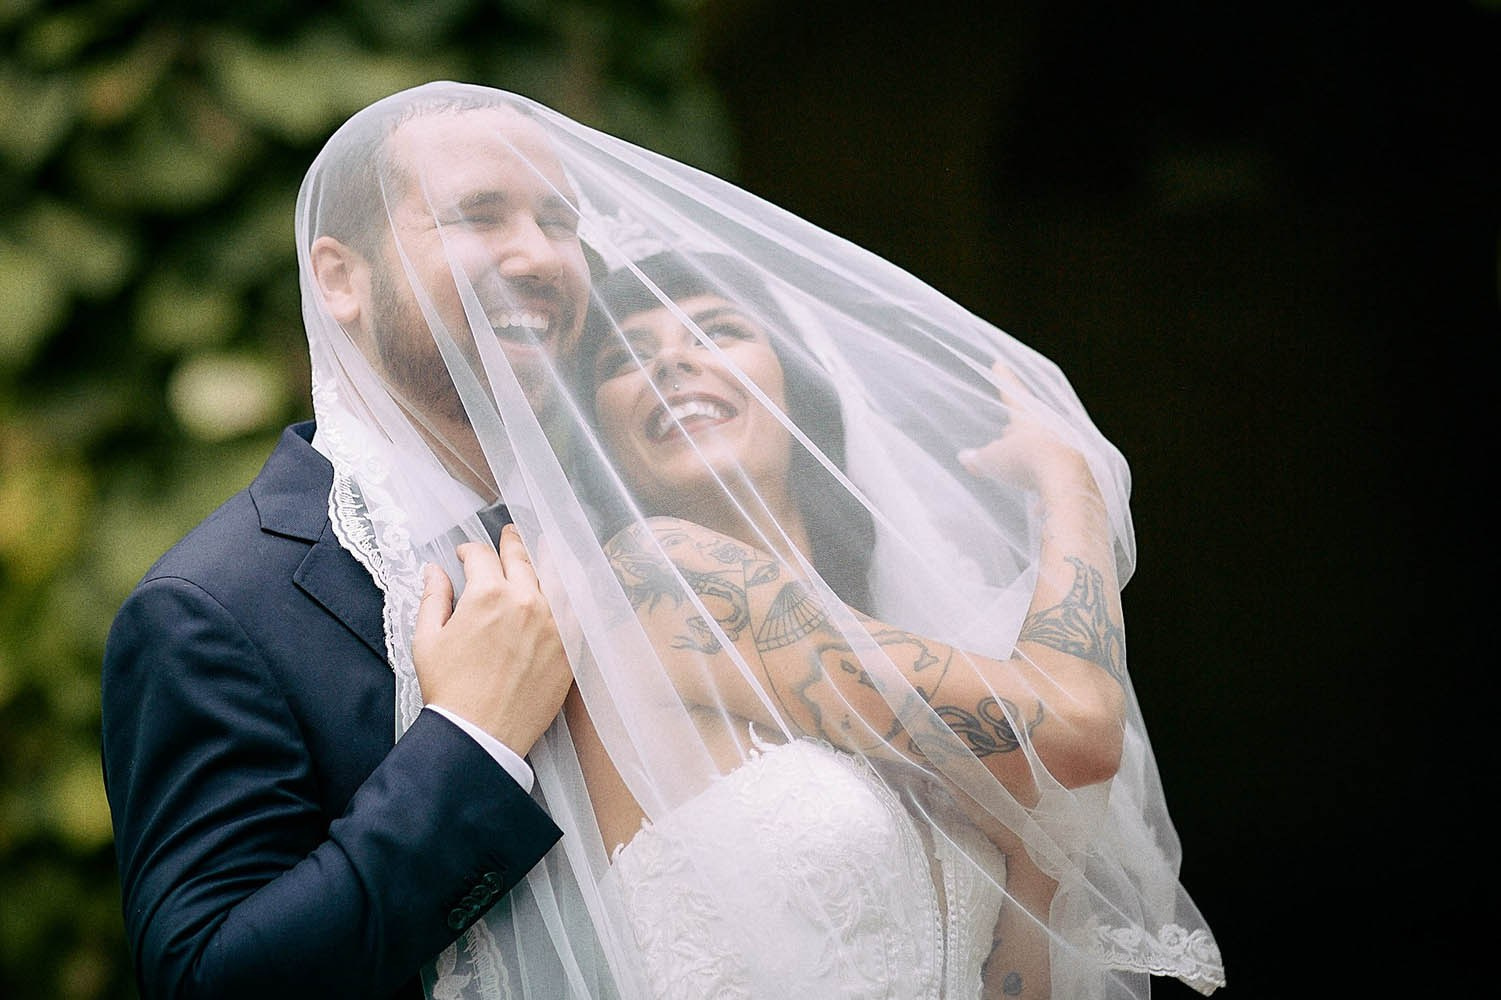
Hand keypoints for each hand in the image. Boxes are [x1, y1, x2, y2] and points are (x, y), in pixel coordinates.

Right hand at [412, 526, 572, 755]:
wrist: (480, 735)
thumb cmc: (450, 691)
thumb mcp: (428, 639)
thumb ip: (433, 598)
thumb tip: (434, 571)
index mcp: (488, 594)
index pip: (481, 556)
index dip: (469, 551)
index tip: (464, 555)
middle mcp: (526, 601)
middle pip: (522, 558)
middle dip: (512, 543)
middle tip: (510, 534)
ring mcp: (554, 623)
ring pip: (555, 577)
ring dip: (546, 559)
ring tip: (544, 548)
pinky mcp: (569, 647)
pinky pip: (577, 609)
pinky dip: (572, 592)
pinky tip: (569, 585)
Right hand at [957, 360, 1093, 495]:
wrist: (1069, 482)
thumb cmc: (1027, 462)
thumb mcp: (994, 461)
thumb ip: (978, 460)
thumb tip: (965, 458)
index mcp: (1028, 418)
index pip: (1012, 393)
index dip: (1004, 380)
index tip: (999, 364)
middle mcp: (1050, 427)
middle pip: (1030, 424)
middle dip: (1017, 429)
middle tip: (1006, 432)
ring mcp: (1068, 447)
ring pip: (1045, 448)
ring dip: (1032, 458)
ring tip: (1021, 469)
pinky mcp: (1080, 469)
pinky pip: (1058, 474)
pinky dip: (1046, 485)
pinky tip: (1040, 505)